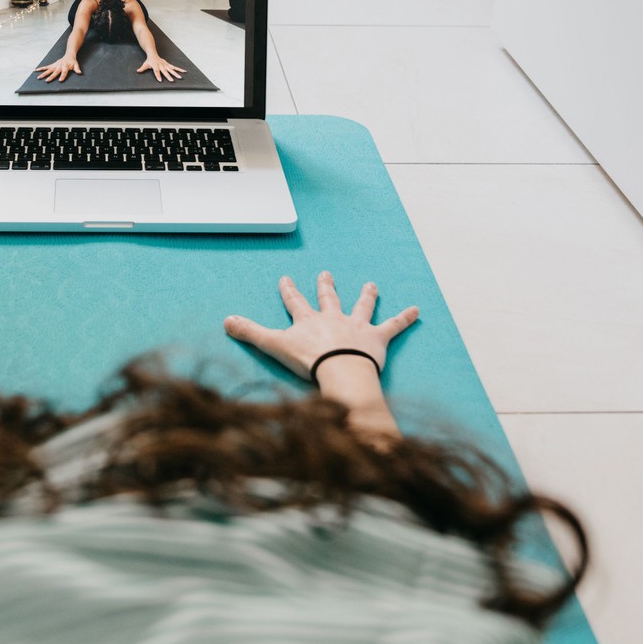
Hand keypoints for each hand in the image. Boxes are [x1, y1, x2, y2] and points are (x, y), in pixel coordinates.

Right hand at [35, 55, 81, 82]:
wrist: (69, 54)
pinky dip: (41, 68)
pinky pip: (46, 67)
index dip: (62, 76)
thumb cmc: (72, 61)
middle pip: (55, 72)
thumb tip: (79, 73)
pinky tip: (36, 70)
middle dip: (51, 77)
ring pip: (48, 70)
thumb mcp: (76, 64)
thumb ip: (77, 69)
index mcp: (65, 67)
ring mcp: (55, 65)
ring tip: (38, 77)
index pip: (64, 72)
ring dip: (43, 74)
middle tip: (47, 81)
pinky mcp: (53, 64)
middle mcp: (59, 66)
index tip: (60, 80)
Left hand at [138, 55, 183, 82]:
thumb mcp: (145, 64)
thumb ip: (142, 68)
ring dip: (176, 74)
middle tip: (172, 81)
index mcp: (155, 66)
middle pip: (165, 72)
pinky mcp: (168, 64)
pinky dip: (179, 69)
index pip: (156, 72)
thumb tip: (138, 71)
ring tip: (180, 77)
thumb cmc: (149, 60)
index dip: (158, 76)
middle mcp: (161, 65)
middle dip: (168, 76)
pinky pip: (174, 67)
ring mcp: (165, 65)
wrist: (153, 53)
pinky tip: (184, 71)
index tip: (160, 80)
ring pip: (171, 69)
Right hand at [224, 271, 418, 382]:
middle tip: (326, 274)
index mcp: (308, 321)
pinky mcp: (377, 339)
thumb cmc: (308, 361)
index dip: (290, 290)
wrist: (340, 370)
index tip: (287, 278)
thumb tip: (225, 320)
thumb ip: (250, 333)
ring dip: (367, 296)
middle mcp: (333, 318)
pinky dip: (405, 318)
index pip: (295, 302)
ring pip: (362, 306)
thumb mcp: (273, 346)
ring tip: (372, 285)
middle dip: (326, 286)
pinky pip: (393, 326)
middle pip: (328, 299)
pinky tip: (417, 310)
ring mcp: (356, 326)